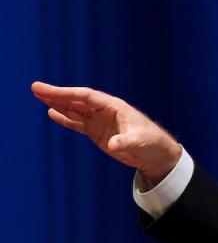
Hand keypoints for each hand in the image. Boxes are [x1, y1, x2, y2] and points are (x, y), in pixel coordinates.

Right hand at [31, 81, 181, 186]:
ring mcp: (100, 121)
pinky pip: (78, 123)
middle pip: (77, 100)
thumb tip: (114, 144)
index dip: (66, 93)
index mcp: (114, 107)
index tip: (47, 91)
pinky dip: (65, 118)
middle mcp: (105, 111)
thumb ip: (126, 142)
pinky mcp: (98, 132)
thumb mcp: (140, 142)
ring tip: (39, 96)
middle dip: (56, 94)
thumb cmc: (152, 144)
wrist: (157, 154)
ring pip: (75, 109)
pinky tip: (52, 112)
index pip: (86, 97)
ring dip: (57, 103)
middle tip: (35, 87)